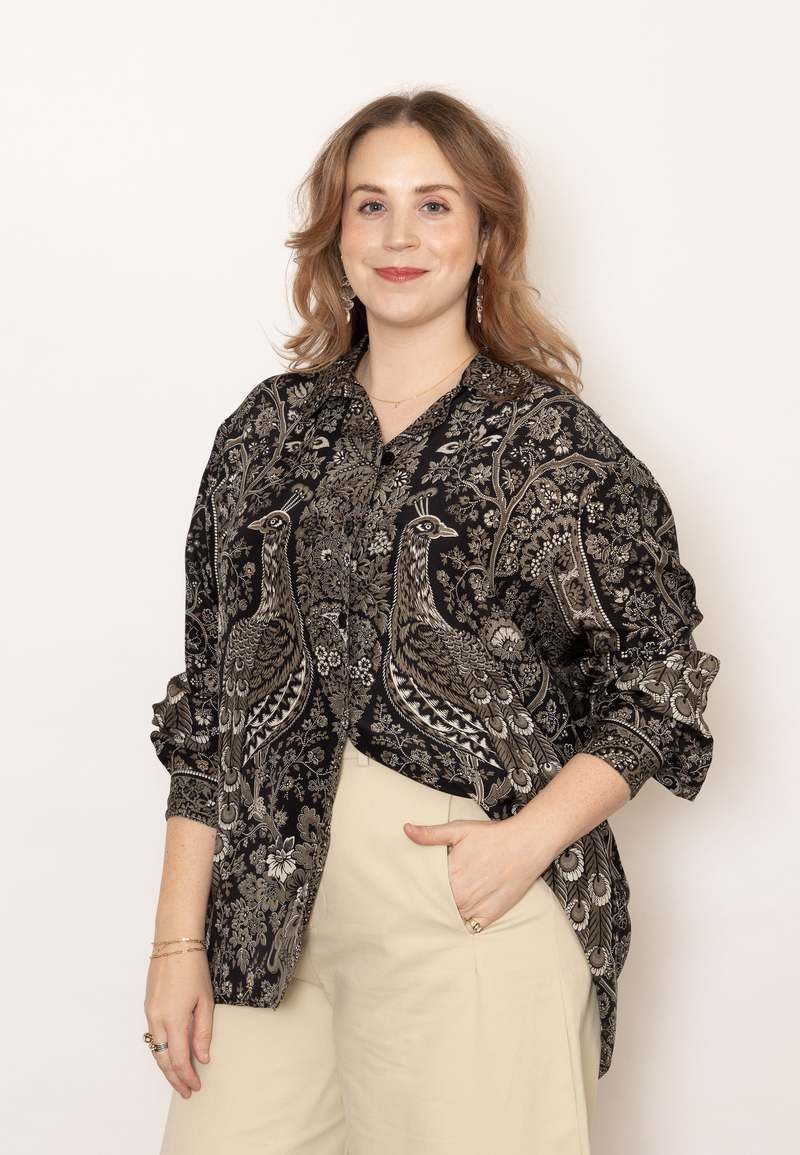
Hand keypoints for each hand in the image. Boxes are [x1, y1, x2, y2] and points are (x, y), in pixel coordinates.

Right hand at [143, 947, 214, 1097]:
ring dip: (166, 1066)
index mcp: (174, 1020)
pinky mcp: (147, 1007)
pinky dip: (160, 1050)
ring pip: (155, 1050)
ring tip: (179, 1077)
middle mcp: (157, 1020)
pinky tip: (170, 1054)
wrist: (174, 943)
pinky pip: (152, 1036)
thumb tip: (202, 1058)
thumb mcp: (205, 1000)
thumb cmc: (194, 968)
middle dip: (175, 1078)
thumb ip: (203, 1031)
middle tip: (186, 1091)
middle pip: (162, 1060)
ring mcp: (150, 1014)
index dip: (187, 1077)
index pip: (179, 1059)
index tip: (195, 1088)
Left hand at [403, 812, 550, 929]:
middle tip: (417, 905)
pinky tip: (458, 917)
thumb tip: (406, 830)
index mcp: (450, 875)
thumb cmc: (492, 836)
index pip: (425, 891)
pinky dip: (463, 923)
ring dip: (444, 915)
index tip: (409, 893)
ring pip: (451, 918)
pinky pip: (470, 927)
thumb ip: (430, 834)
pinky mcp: (491, 915)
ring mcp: (477, 908)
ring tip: (434, 914)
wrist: (527, 844)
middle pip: (436, 907)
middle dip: (429, 904)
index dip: (416, 892)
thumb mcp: (459, 829)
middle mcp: (462, 895)